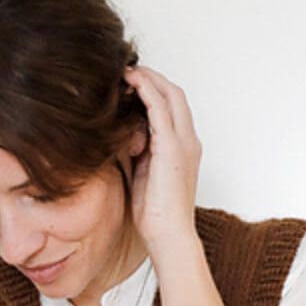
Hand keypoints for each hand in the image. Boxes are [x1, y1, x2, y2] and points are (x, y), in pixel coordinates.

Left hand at [121, 64, 202, 249]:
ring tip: (125, 71)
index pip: (173, 107)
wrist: (169, 236)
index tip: (131, 84)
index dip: (154, 90)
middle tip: (127, 70)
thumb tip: (117, 138)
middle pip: (174, 94)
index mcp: (183, 149)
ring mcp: (183, 143)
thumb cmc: (156, 216)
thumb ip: (136, 154)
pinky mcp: (173, 148)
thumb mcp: (142, 176)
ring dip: (148, 79)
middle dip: (152, 77)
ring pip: (170, 95)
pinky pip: (161, 109)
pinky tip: (130, 83)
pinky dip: (146, 91)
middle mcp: (188, 141)